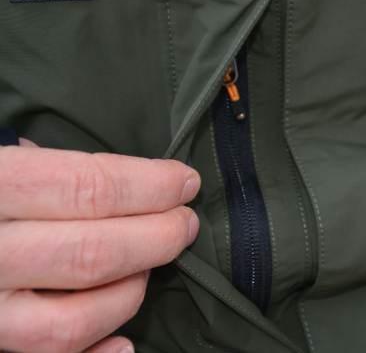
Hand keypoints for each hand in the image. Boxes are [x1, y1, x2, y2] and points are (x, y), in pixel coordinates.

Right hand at [0, 141, 200, 352]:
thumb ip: (40, 169)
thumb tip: (131, 179)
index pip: (86, 188)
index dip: (149, 186)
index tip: (184, 182)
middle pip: (91, 253)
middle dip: (157, 237)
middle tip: (185, 223)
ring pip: (72, 320)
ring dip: (130, 292)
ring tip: (149, 267)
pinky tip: (125, 341)